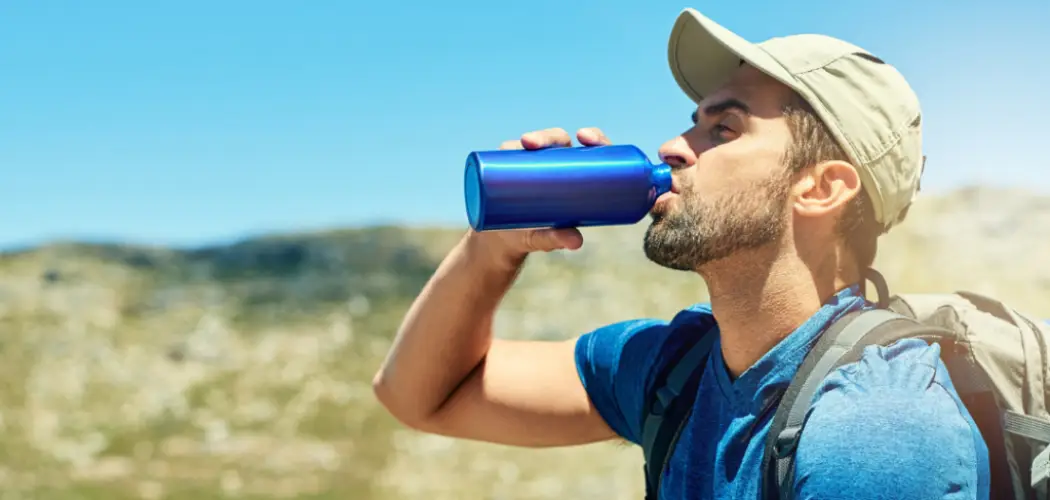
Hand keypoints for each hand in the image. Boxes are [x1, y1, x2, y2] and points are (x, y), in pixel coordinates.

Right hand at [470, 127, 612, 262]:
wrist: (502, 240)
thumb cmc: (533, 233)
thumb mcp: (545, 238)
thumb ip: (558, 238)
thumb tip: (576, 242)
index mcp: (573, 173)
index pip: (589, 148)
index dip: (593, 137)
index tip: (588, 138)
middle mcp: (552, 163)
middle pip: (558, 140)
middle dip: (553, 137)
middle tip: (549, 147)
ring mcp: (529, 163)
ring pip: (534, 142)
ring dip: (534, 137)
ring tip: (527, 143)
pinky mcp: (508, 167)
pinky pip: (509, 151)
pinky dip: (509, 147)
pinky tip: (509, 146)